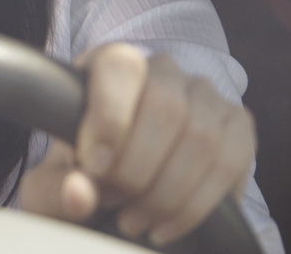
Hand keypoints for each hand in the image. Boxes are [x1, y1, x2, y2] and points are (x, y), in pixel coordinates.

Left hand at [20, 43, 255, 246]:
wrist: (120, 197)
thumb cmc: (81, 179)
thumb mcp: (51, 187)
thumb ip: (55, 189)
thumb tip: (80, 192)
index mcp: (109, 65)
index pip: (120, 67)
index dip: (110, 118)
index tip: (95, 168)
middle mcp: (162, 70)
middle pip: (165, 106)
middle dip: (138, 167)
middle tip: (113, 202)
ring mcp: (206, 95)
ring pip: (201, 136)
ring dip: (167, 191)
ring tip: (134, 221)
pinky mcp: (238, 127)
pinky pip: (231, 161)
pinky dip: (198, 203)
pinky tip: (167, 226)